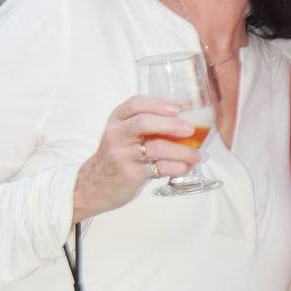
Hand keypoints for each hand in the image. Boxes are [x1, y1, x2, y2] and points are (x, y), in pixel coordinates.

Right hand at [73, 95, 201, 221]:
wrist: (93, 186)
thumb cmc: (118, 155)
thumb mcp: (124, 134)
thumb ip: (149, 123)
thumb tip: (186, 110)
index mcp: (117, 120)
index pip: (135, 103)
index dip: (158, 103)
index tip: (178, 107)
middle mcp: (117, 135)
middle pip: (145, 122)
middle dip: (172, 124)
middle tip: (191, 130)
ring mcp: (122, 155)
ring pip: (156, 147)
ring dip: (182, 151)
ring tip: (196, 155)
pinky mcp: (130, 174)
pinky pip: (159, 168)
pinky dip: (177, 167)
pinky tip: (186, 167)